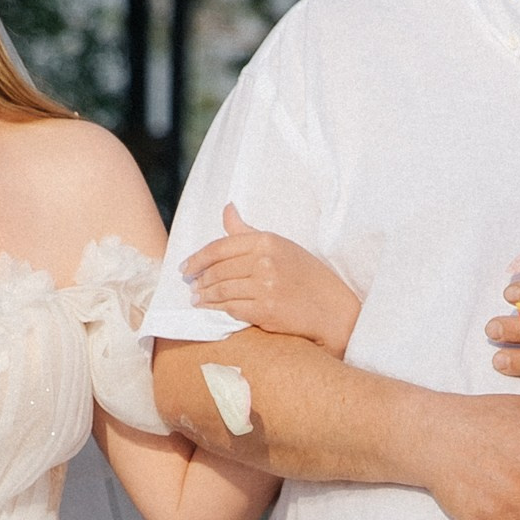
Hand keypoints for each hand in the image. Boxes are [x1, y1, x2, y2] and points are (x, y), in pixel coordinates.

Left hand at [181, 205, 363, 354]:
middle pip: (218, 270)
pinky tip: (210, 310)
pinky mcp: (266, 310)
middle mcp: (265, 261)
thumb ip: (248, 232)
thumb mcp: (281, 246)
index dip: (198, 258)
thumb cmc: (306, 276)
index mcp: (267, 241)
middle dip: (200, 279)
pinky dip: (216, 310)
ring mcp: (265, 286)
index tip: (186, 267)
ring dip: (204, 296)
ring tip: (196, 298)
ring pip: (221, 290)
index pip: (220, 247)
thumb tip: (227, 209)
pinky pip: (231, 308)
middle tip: (191, 285)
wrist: (333, 309)